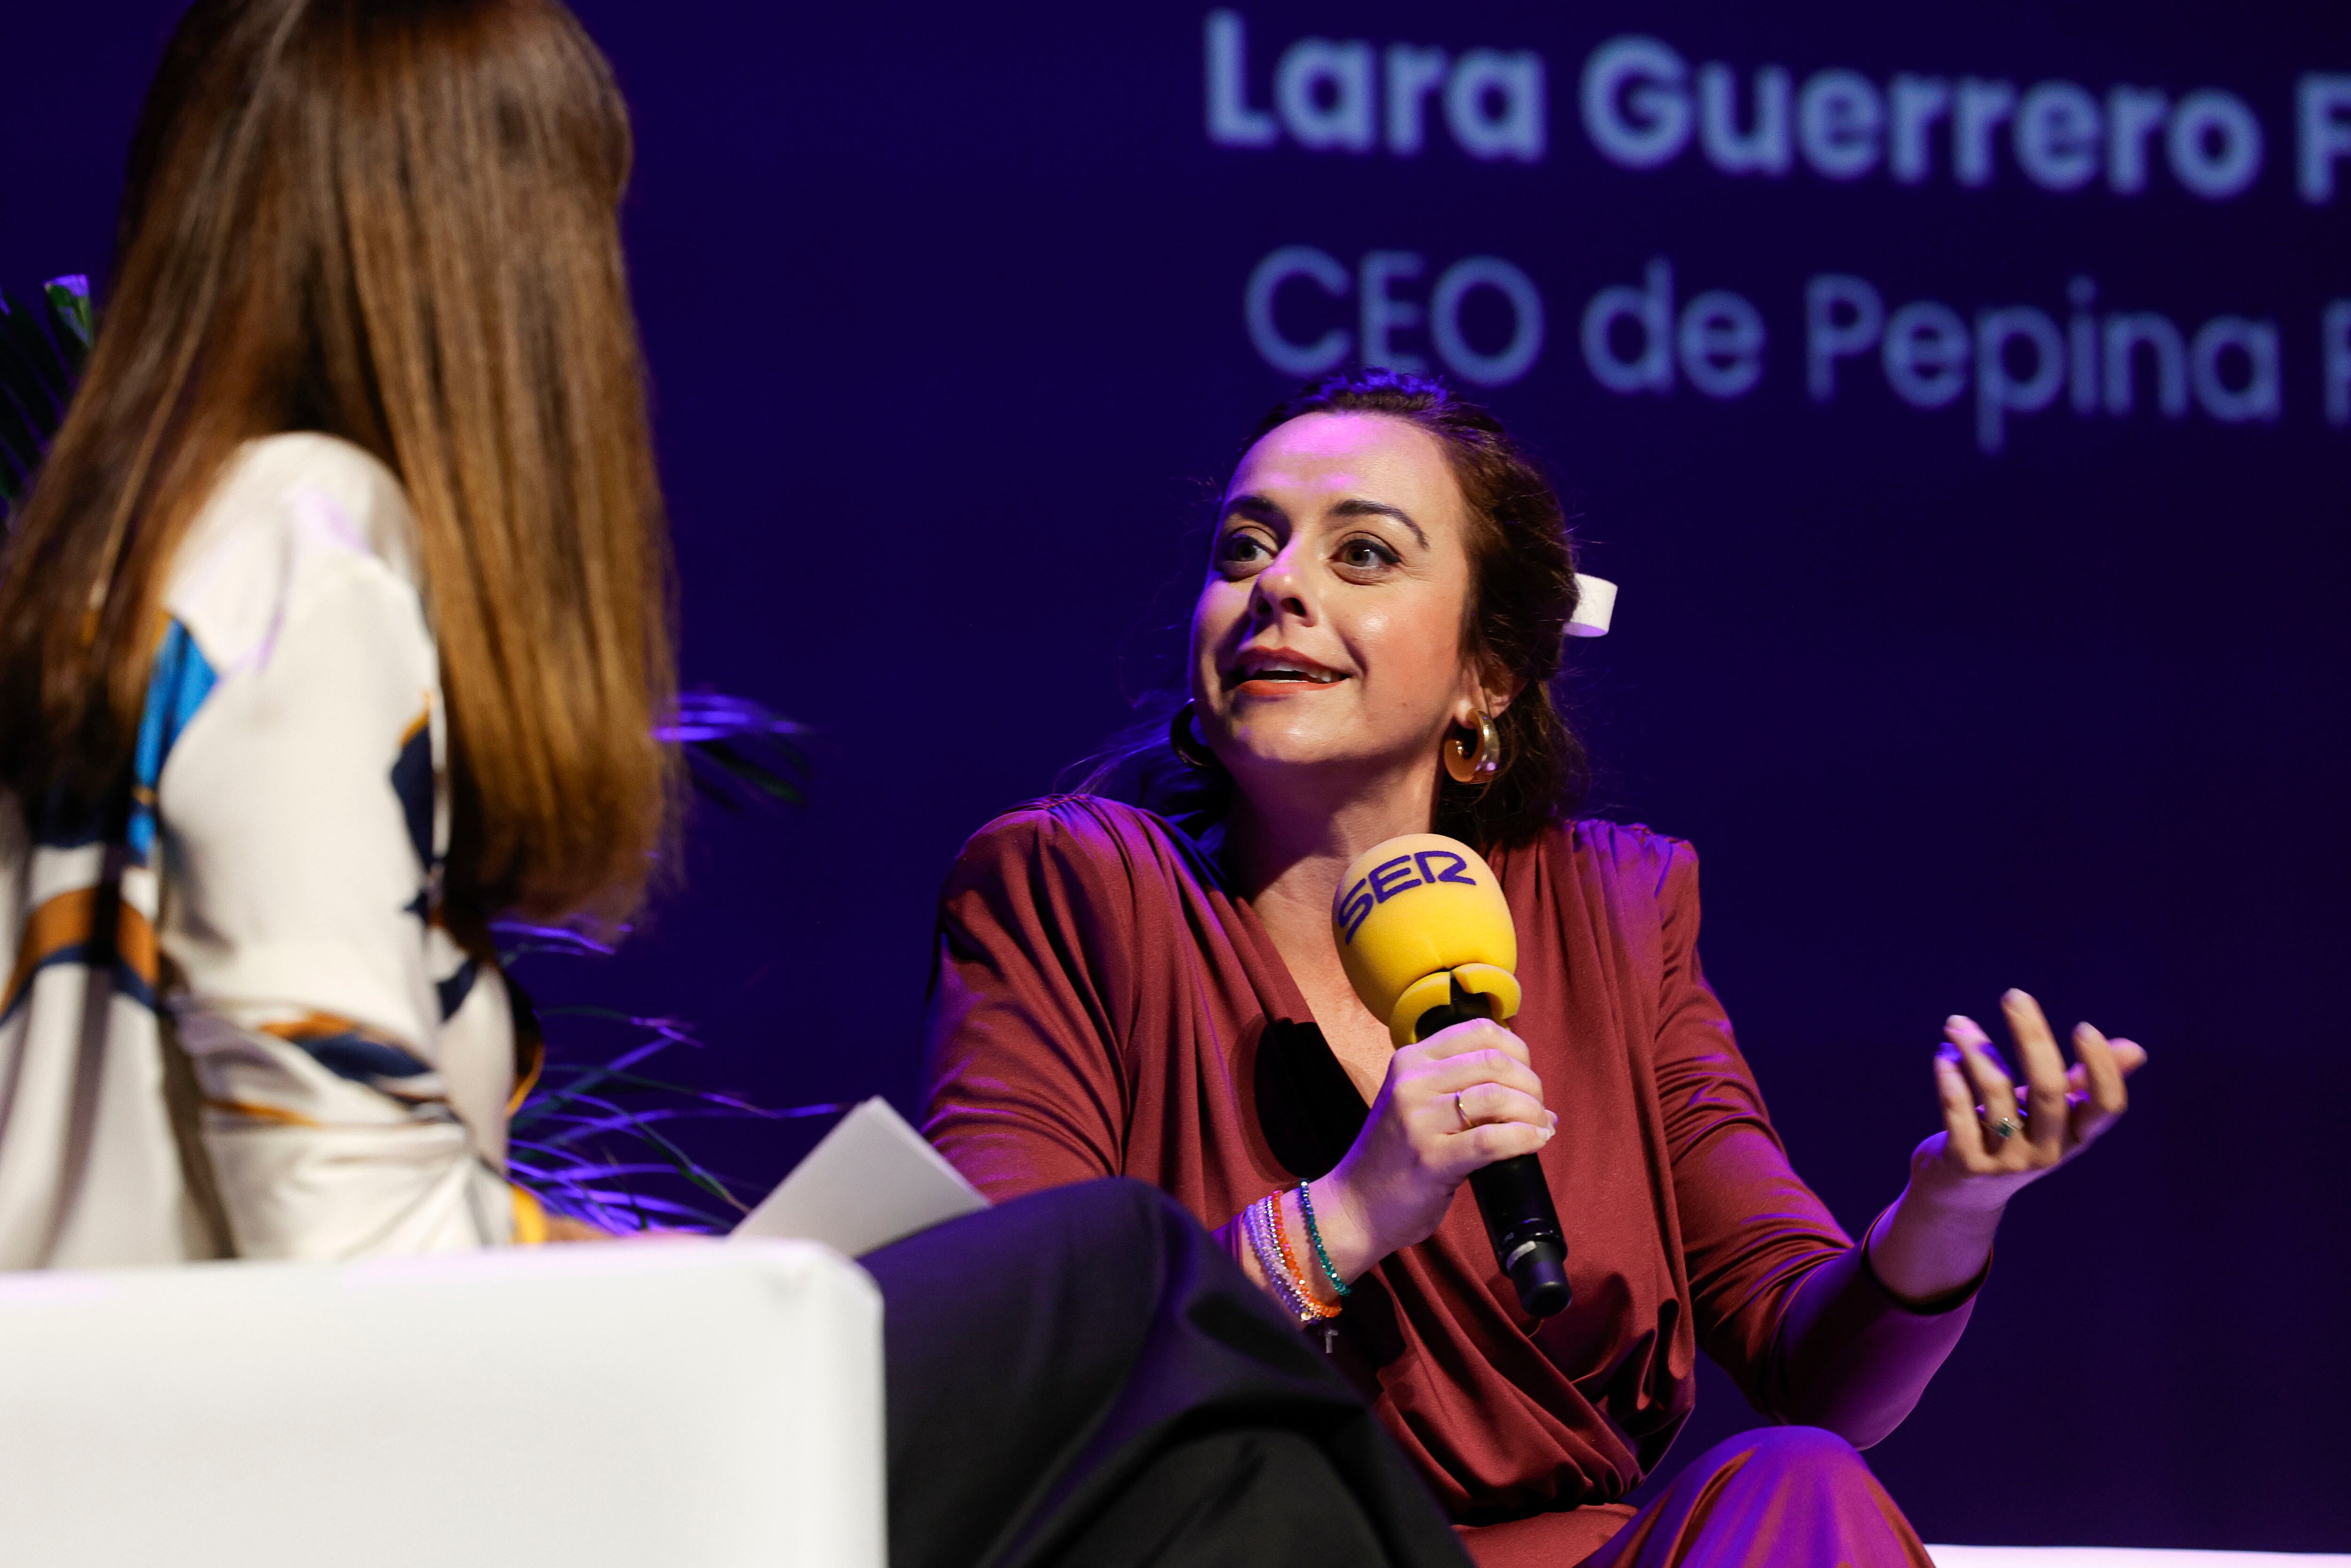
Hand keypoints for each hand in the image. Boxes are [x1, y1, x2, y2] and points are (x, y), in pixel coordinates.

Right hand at [1311, 1018, 1555, 1280]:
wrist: (1355, 1207)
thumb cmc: (1394, 1157)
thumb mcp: (1415, 1104)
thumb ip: (1458, 1087)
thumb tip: (1532, 1093)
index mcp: (1410, 1060)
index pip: (1480, 1031)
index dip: (1518, 1051)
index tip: (1525, 1078)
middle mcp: (1412, 1082)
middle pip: (1495, 1062)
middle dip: (1530, 1085)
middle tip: (1538, 1110)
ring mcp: (1419, 1120)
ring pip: (1497, 1096)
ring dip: (1532, 1112)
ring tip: (1540, 1128)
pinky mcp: (1431, 1159)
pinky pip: (1492, 1140)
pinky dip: (1524, 1139)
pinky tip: (1535, 1143)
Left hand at [1916, 987, 2146, 1210]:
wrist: (1962, 1192)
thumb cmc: (2015, 1137)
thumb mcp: (2052, 1114)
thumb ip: (2082, 1081)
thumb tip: (2135, 1048)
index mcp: (2077, 1136)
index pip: (2107, 1106)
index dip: (2102, 1068)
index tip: (2084, 1027)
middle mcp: (2048, 1153)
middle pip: (2048, 1091)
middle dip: (2031, 1037)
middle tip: (2015, 995)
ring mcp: (2007, 1162)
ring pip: (1995, 1093)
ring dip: (1975, 1049)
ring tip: (1957, 1024)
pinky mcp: (1966, 1164)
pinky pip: (1958, 1111)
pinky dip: (1949, 1076)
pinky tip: (1944, 1054)